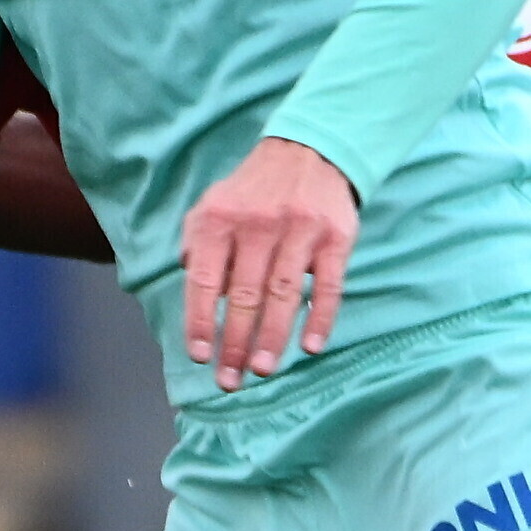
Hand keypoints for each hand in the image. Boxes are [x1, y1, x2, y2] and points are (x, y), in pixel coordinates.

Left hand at [180, 136, 359, 390]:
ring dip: (272, 337)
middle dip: (236, 343)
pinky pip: (329, 284)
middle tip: (231, 379)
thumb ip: (195, 247)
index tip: (201, 356)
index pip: (205, 281)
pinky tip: (310, 346)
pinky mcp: (336, 236)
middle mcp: (258, 225)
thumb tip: (194, 295)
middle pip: (245, 295)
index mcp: (219, 221)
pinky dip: (320, 317)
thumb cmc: (251, 193)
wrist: (309, 151)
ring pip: (284, 294)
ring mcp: (299, 230)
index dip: (201, 321)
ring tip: (263, 371)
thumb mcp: (211, 207)